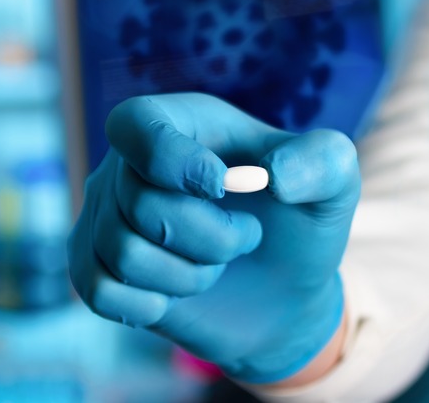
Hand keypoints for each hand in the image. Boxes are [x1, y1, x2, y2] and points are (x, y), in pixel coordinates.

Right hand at [68, 93, 359, 382]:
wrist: (281, 294)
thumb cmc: (299, 226)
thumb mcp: (333, 186)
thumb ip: (324, 161)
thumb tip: (276, 176)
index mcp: (182, 125)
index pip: (136, 124)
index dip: (171, 159)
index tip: (221, 187)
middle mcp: (131, 166)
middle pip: (139, 203)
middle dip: (211, 238)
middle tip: (246, 238)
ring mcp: (106, 216)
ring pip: (123, 252)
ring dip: (189, 275)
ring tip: (216, 265)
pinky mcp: (95, 266)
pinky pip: (97, 290)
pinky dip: (148, 304)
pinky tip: (174, 297)